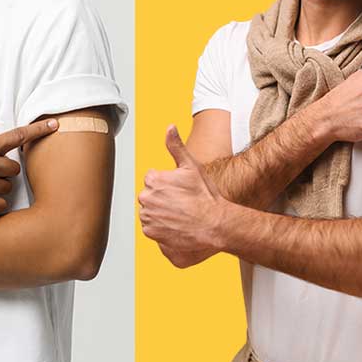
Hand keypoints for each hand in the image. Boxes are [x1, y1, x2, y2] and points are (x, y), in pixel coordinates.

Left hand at [139, 126, 227, 267]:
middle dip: (163, 199)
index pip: (152, 180)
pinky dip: (162, 228)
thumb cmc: (206, 197)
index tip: (180, 191)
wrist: (216, 225)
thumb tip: (169, 128)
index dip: (168, 185)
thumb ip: (176, 146)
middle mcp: (146, 199)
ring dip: (162, 214)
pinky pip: (153, 228)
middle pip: (150, 197)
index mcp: (153, 181)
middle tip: (183, 204)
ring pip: (150, 213)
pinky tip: (178, 226)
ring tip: (182, 215)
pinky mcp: (151, 233)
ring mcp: (148, 217)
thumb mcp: (192, 167)